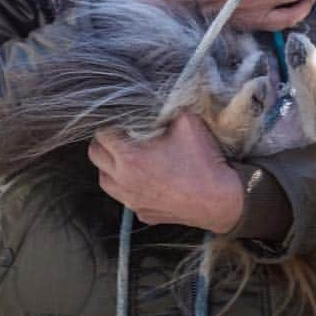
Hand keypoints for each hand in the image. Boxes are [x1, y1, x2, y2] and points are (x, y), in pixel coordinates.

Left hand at [88, 115, 242, 232]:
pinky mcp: (143, 214)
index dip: (112, 123)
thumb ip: (164, 109)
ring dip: (111, 165)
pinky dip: (127, 186)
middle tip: (123, 134)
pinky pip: (124, 197)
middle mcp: (124, 181)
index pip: (102, 134)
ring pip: (105, 180)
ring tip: (128, 155)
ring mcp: (132, 201)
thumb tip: (155, 101)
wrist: (220, 200)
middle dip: (105, 142)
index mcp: (129, 157)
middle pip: (96, 156)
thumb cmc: (202, 160)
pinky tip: (144, 177)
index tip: (124, 119)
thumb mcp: (185, 121)